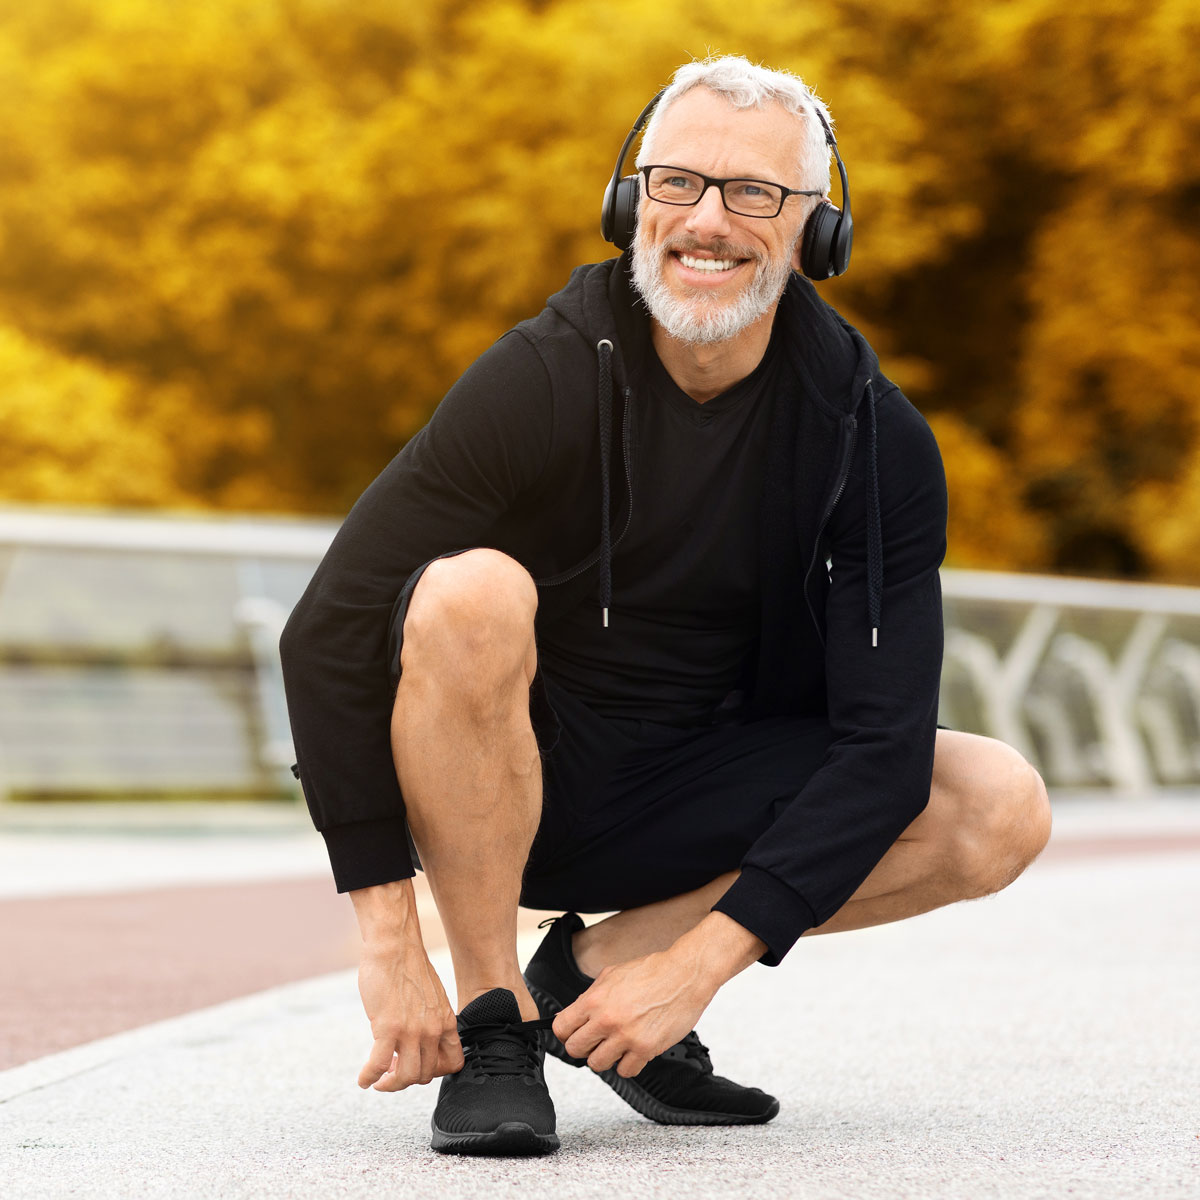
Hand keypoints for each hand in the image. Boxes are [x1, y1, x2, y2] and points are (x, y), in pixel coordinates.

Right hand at [356, 938, 463, 1090]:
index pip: (453, 1063)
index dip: (435, 1072)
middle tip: (391, 1073)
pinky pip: (379, 1066)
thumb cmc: (407, 967)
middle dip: (407, 1079)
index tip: (418, 1067)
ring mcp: (412, 1030)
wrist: (395, 946)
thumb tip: (416, 1041)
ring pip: (406, 1077)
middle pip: (426, 1074)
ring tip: (378, 1080)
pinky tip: (363, 1079)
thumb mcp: (430, 997)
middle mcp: (433, 1029)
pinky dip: (369, 1077)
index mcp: (446, 1021)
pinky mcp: (389, 1028)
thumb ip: (428, 1020)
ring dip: (389, 1085)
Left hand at [551, 947, 717, 1078]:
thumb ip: (590, 997)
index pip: (561, 1028)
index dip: (566, 1032)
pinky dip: (628, 1064)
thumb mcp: (611, 974)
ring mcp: (626, 1036)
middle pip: (575, 1050)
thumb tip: (572, 1016)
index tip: (573, 1033)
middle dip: (583, 1046)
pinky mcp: (646, 1049)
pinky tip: (633, 1049)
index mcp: (595, 999)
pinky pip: (625, 1071)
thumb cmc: (650, 972)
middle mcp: (607, 1020)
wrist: (684, 975)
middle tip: (595, 1041)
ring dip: (605, 1057)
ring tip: (616, 1045)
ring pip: (597, 1064)